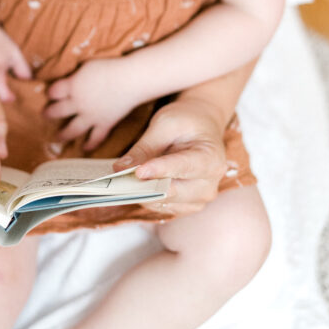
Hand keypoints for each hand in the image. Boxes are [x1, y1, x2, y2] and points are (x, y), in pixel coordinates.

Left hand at [46, 58, 136, 149]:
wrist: (130, 79)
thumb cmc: (109, 67)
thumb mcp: (87, 66)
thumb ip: (75, 76)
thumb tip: (68, 80)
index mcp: (72, 86)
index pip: (54, 92)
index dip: (50, 93)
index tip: (48, 94)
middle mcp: (78, 103)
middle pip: (58, 111)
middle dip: (49, 114)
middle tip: (44, 116)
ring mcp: (91, 116)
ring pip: (73, 129)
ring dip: (63, 134)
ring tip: (57, 138)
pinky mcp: (105, 123)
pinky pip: (96, 137)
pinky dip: (90, 144)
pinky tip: (84, 148)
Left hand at [112, 94, 227, 216]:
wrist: (201, 128)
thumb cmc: (186, 122)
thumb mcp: (165, 124)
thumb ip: (144, 147)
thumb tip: (120, 168)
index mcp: (210, 159)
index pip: (183, 167)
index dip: (160, 170)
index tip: (138, 172)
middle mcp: (209, 185)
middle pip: (174, 192)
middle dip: (145, 186)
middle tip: (118, 179)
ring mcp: (198, 199)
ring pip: (164, 203)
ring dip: (141, 194)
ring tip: (120, 182)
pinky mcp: (185, 205)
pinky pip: (161, 207)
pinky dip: (145, 198)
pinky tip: (131, 186)